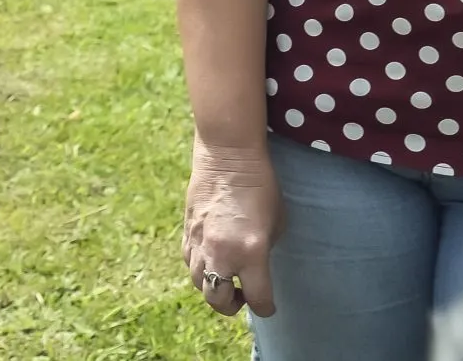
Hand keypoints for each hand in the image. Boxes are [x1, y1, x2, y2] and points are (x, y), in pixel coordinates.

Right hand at [184, 140, 281, 317]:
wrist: (228, 155)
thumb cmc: (261, 185)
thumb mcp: (275, 223)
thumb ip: (264, 252)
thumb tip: (256, 267)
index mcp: (251, 252)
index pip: (258, 299)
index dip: (266, 307)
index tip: (269, 305)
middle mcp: (222, 253)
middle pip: (218, 300)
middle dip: (232, 305)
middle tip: (242, 295)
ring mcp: (200, 243)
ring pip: (199, 283)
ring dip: (213, 287)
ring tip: (225, 278)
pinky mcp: (186, 231)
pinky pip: (189, 262)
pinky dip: (200, 268)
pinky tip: (211, 258)